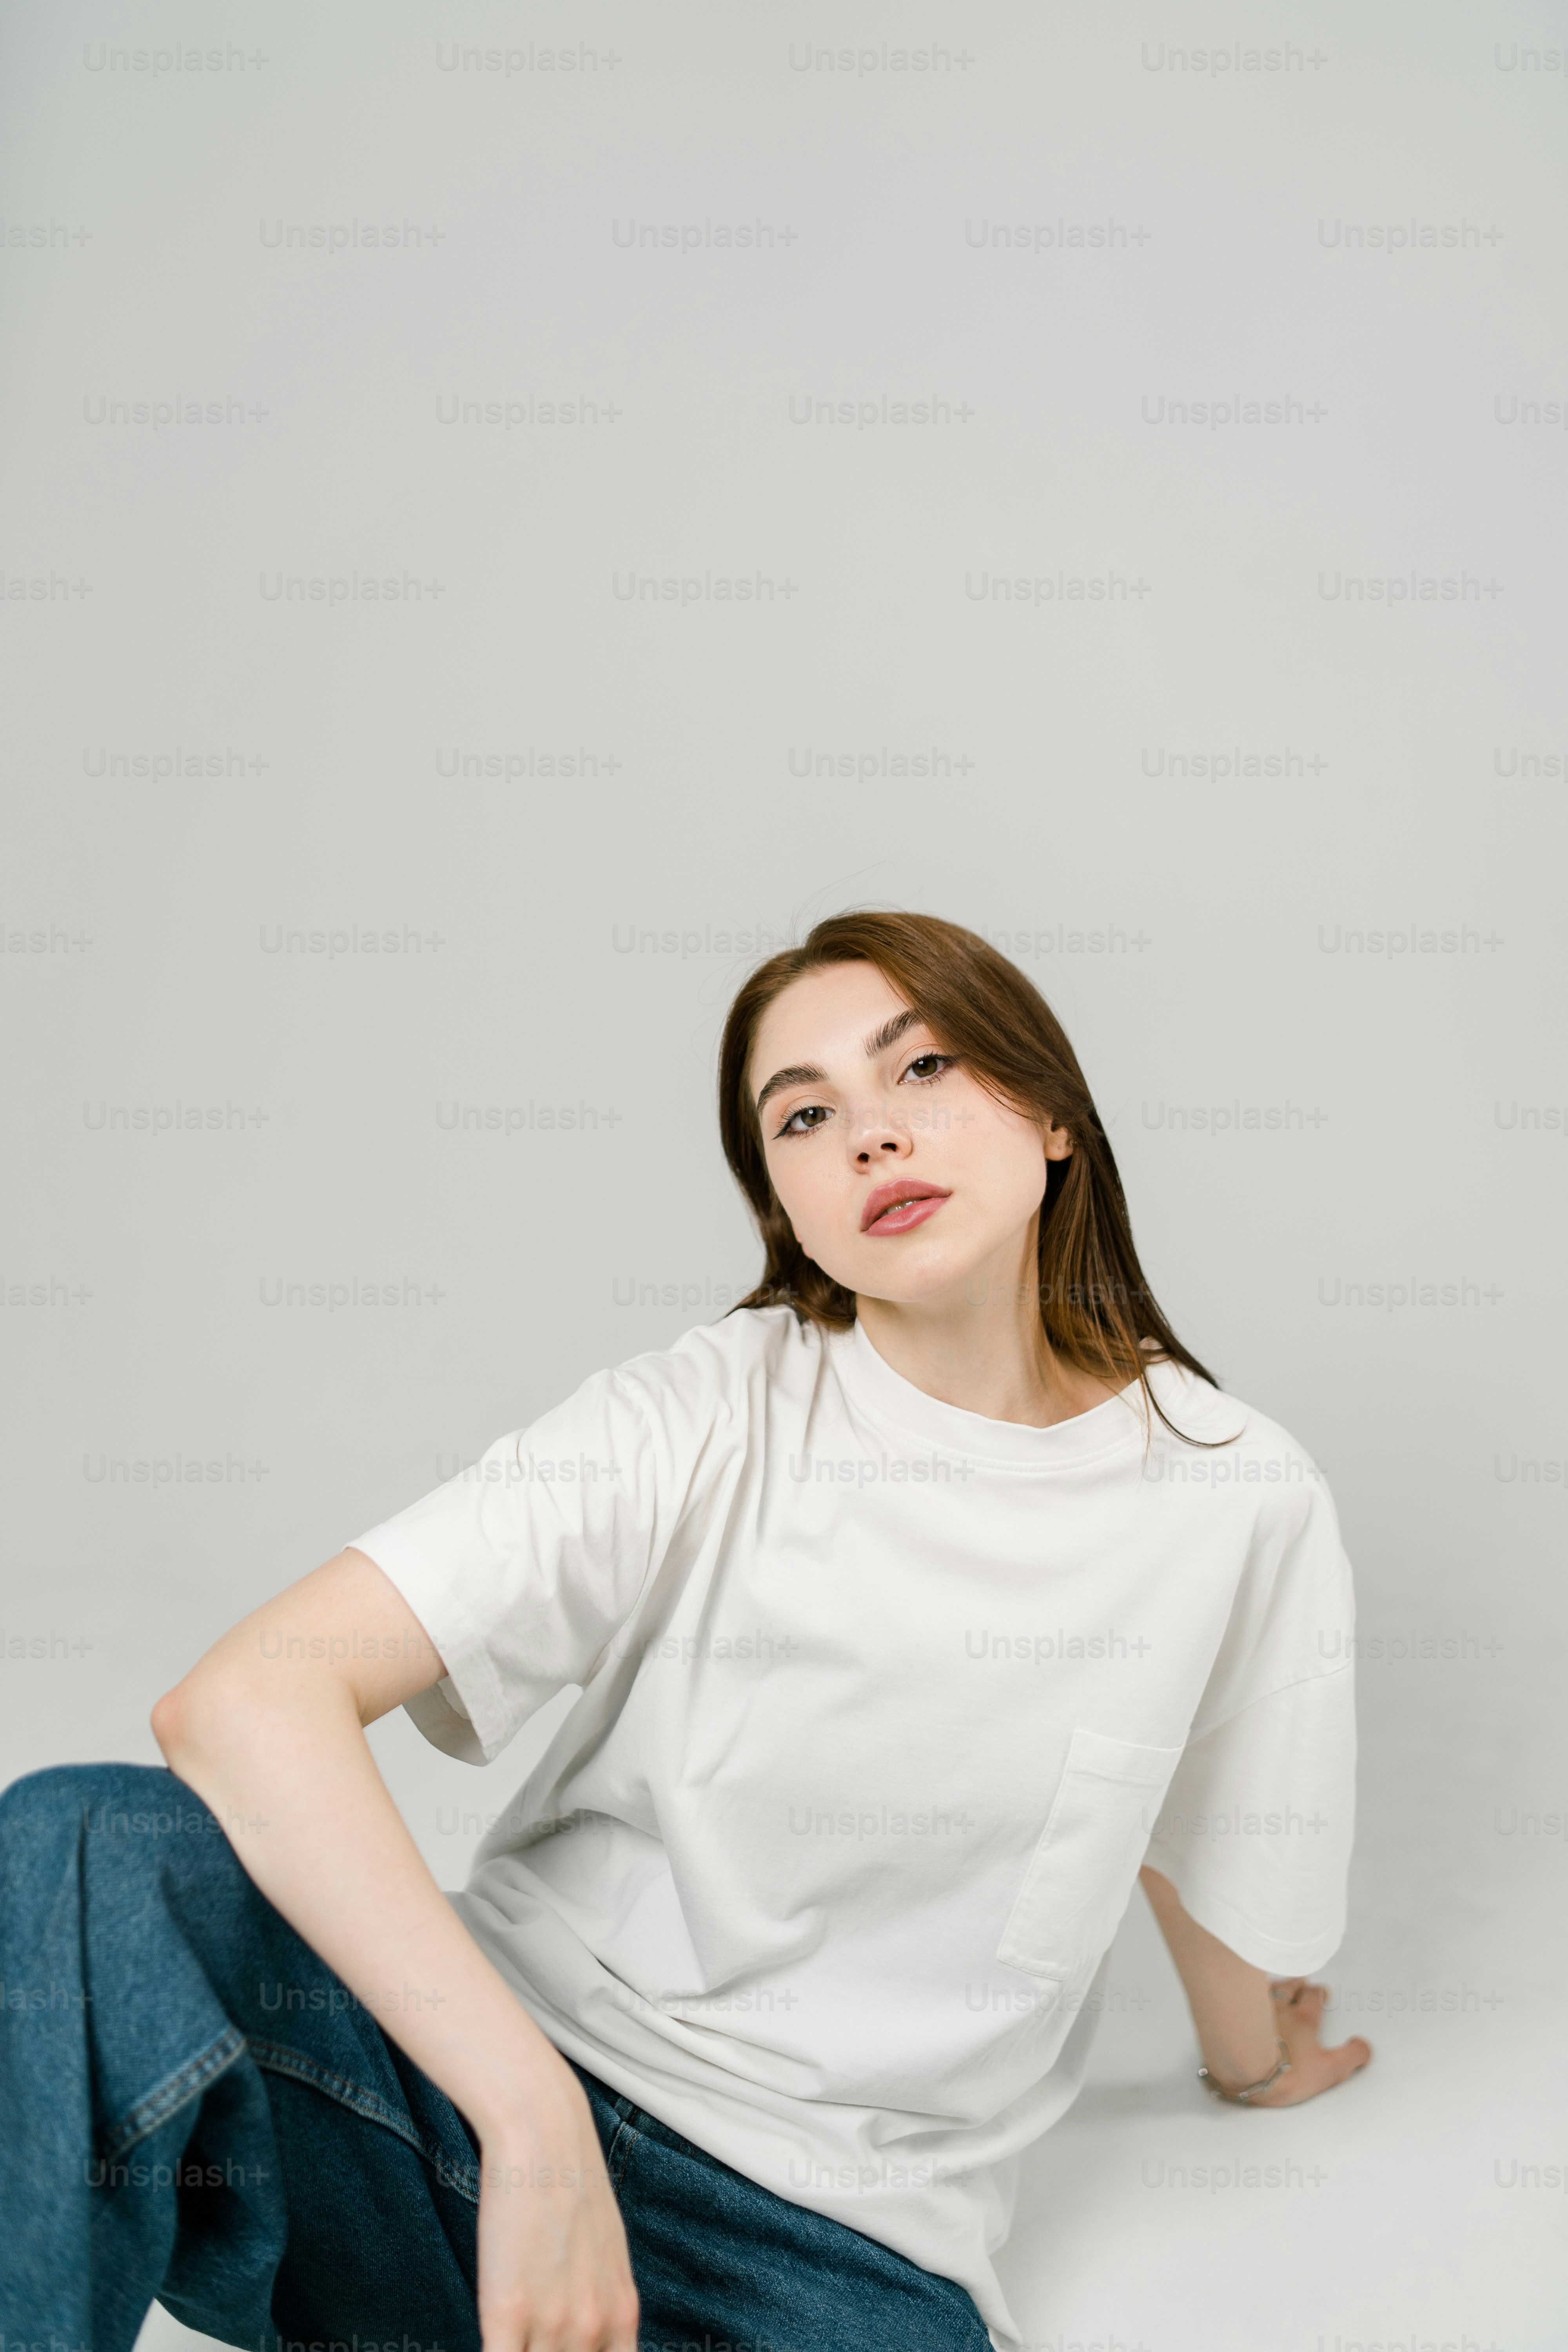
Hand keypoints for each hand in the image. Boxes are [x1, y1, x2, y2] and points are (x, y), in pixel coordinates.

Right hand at [475, 2060, 639, 2351]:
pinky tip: (492, 2338)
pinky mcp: (506, 2313)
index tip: (562, 2350)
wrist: (543, 2134)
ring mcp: (552, 2324)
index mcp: (622, 2315)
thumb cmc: (569, 2186)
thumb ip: (602, 2303)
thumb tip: (589, 2335)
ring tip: (509, 2337)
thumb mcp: (606, 2254)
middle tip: (533, 2341)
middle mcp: (593, 2327)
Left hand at [1239, 1977, 1370, 2106]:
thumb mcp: (1330, 2071)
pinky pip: (1239, 1992)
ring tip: (1278, 1982)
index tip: (1320, 1992)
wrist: (1244, 2070)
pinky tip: (1241, 1990)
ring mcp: (1253, 2008)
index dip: (1318, 1994)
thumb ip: (1352, 2058)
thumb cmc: (1288, 2072)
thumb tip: (1364, 2045)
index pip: (1313, 1999)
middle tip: (1301, 1982)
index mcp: (1303, 2020)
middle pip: (1290, 1988)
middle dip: (1298, 1984)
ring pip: (1266, 1987)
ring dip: (1275, 1984)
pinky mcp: (1232, 2012)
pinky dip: (1245, 1989)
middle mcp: (1279, 2008)